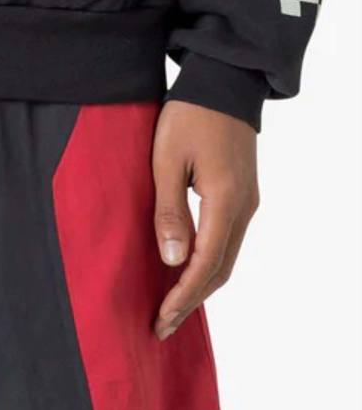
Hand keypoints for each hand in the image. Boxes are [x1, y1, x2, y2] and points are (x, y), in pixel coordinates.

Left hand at [152, 100, 258, 339]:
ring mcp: (246, 203)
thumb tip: (173, 260)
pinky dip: (206, 268)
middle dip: (190, 302)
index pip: (205, 263)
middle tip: (162, 327)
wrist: (224, 82)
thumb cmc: (189, 117)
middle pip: (219, 270)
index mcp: (226, 201)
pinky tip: (186, 278)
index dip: (183, 296)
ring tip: (171, 312)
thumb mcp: (167, 162)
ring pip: (225, 260)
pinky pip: (226, 244)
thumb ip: (169, 213)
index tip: (162, 318)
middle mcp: (244, 208)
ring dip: (199, 288)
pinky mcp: (241, 198)